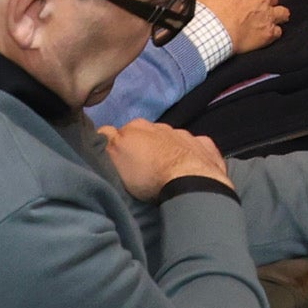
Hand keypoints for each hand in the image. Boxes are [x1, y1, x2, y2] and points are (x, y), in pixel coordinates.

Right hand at [103, 119, 233, 201]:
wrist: (192, 182)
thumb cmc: (148, 173)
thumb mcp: (115, 158)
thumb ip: (106, 140)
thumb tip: (102, 130)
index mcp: (137, 127)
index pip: (119, 132)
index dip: (117, 146)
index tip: (118, 162)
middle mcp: (161, 126)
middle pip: (146, 136)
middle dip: (143, 148)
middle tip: (141, 171)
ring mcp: (186, 134)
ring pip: (171, 140)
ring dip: (167, 151)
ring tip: (165, 172)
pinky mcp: (205, 147)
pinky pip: (195, 147)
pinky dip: (191, 155)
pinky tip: (189, 169)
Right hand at [198, 0, 286, 53]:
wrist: (209, 29)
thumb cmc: (206, 7)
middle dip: (265, 1)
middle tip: (255, 8)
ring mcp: (267, 14)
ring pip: (281, 12)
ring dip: (276, 15)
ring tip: (270, 20)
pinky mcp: (268, 32)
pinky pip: (277, 32)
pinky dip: (273, 33)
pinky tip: (267, 36)